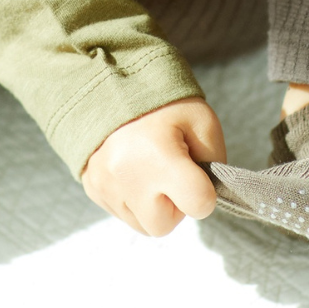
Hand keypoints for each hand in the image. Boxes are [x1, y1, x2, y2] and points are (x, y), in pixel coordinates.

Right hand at [80, 97, 225, 236]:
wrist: (113, 82)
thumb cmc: (163, 103)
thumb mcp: (202, 120)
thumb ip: (215, 162)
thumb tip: (208, 195)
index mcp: (159, 157)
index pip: (200, 205)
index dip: (204, 191)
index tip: (194, 169)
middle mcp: (127, 177)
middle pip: (164, 225)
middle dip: (173, 204)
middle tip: (170, 170)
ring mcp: (106, 184)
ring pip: (141, 224)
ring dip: (151, 204)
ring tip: (149, 167)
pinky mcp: (93, 187)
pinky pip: (121, 212)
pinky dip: (131, 198)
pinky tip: (133, 169)